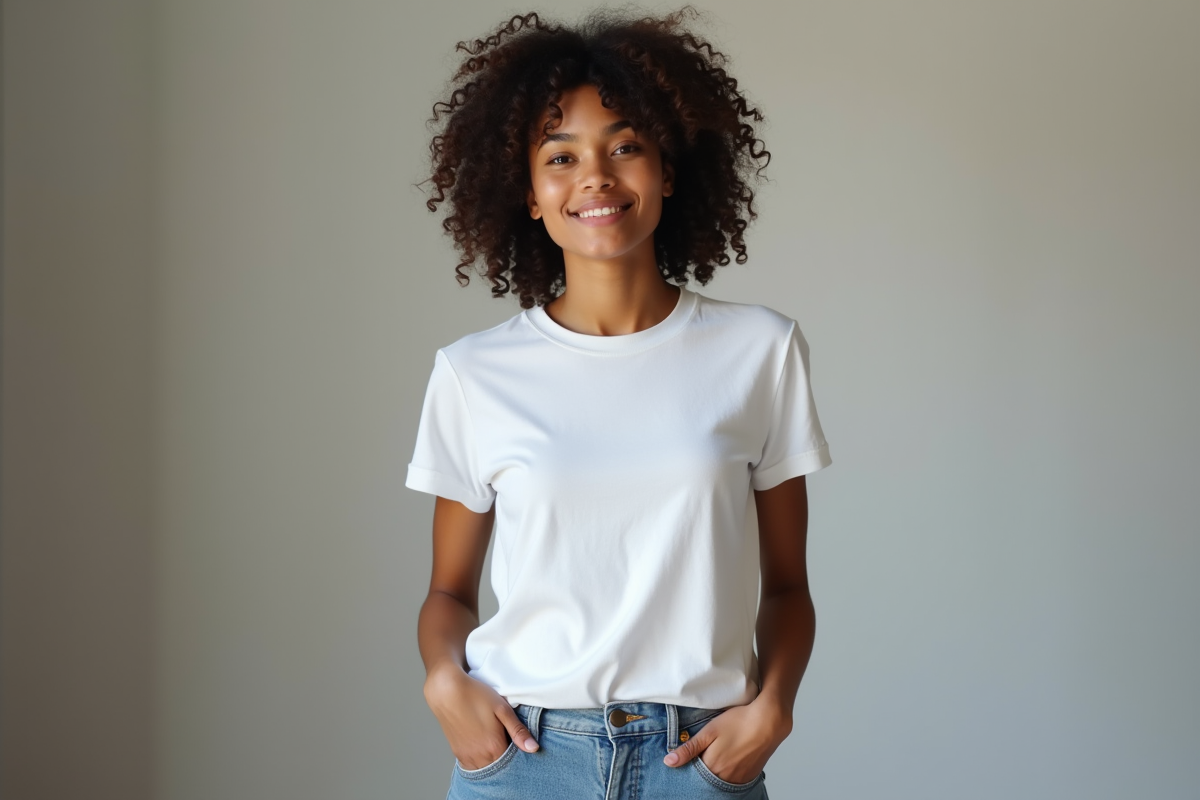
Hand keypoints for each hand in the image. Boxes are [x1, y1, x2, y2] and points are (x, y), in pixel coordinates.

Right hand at [424, 663, 539, 769]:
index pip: (512, 763)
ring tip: (495, 743)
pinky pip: (472, 766)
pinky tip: (484, 747)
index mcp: (493, 747)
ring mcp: (466, 756)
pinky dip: (480, 761)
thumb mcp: (502, 709)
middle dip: (506, 761)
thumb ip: (518, 731)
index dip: (518, 756)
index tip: (519, 744)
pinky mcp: (457, 753)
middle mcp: (479, 756)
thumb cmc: (475, 695)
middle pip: (499, 768)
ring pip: (485, 768)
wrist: (446, 691)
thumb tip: (534, 748)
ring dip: (492, 762)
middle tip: (507, 741)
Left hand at [662, 699, 791, 784]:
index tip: (688, 758)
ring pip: (720, 780)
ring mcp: (739, 778)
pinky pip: (734, 780)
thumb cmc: (738, 722)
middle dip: (702, 770)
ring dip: (715, 772)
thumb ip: (689, 748)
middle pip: (707, 779)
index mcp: (712, 766)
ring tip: (717, 755)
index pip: (693, 775)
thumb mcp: (709, 731)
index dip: (688, 766)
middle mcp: (725, 777)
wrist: (768, 721)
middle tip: (704, 753)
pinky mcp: (750, 775)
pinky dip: (728, 773)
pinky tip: (729, 760)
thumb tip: (669, 762)